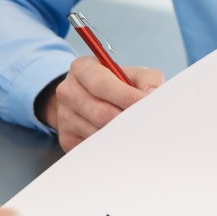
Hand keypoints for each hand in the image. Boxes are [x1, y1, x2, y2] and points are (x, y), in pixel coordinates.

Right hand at [42, 55, 163, 150]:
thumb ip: (147, 80)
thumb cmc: (114, 85)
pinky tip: (121, 140)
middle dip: (126, 120)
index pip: (103, 85)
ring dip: (120, 135)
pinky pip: (91, 147)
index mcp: (82, 69)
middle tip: (146, 124)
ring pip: (97, 133)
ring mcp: (64, 116)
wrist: (86, 98)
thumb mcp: (131, 74)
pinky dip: (110, 146)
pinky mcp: (66, 138)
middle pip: (100, 113)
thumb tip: (152, 95)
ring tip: (136, 132)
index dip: (126, 97)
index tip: (146, 105)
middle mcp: (68, 91)